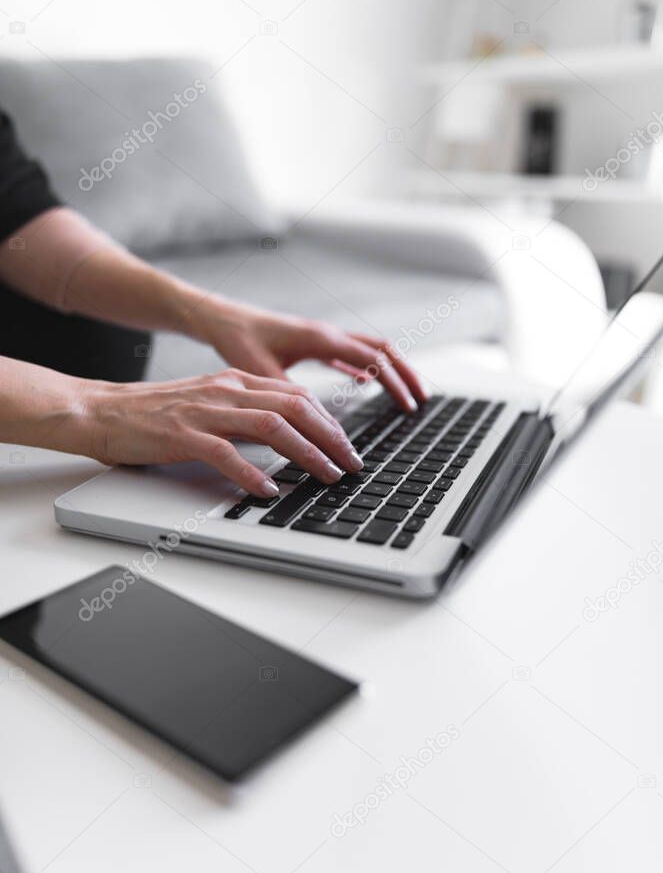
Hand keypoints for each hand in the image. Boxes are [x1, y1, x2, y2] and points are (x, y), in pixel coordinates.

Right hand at [82, 369, 363, 495]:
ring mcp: (204, 411)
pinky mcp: (181, 434)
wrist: (101, 411)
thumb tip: (287, 438)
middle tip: (351, 464)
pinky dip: (252, 473)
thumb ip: (246, 415)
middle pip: (294, 406)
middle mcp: (225, 391)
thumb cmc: (154, 413)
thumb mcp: (209, 403)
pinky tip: (268, 490)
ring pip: (271, 426)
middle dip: (330, 436)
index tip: (348, 446)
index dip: (329, 422)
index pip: (297, 396)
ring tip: (326, 475)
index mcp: (235, 382)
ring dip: (305, 453)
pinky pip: (225, 453)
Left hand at [188, 299, 427, 411]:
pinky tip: (368, 383)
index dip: (395, 384)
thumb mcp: (263, 373)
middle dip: (405, 374)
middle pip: (382, 350)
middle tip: (422, 400)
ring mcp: (324, 336)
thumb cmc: (238, 341)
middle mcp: (329, 333)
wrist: (221, 319)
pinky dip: (367, 368)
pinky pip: (351, 353)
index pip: (373, 359)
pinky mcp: (315, 342)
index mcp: (322, 338)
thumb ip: (293, 398)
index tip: (409, 408)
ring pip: (370, 349)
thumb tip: (319, 427)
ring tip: (406, 394)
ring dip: (391, 370)